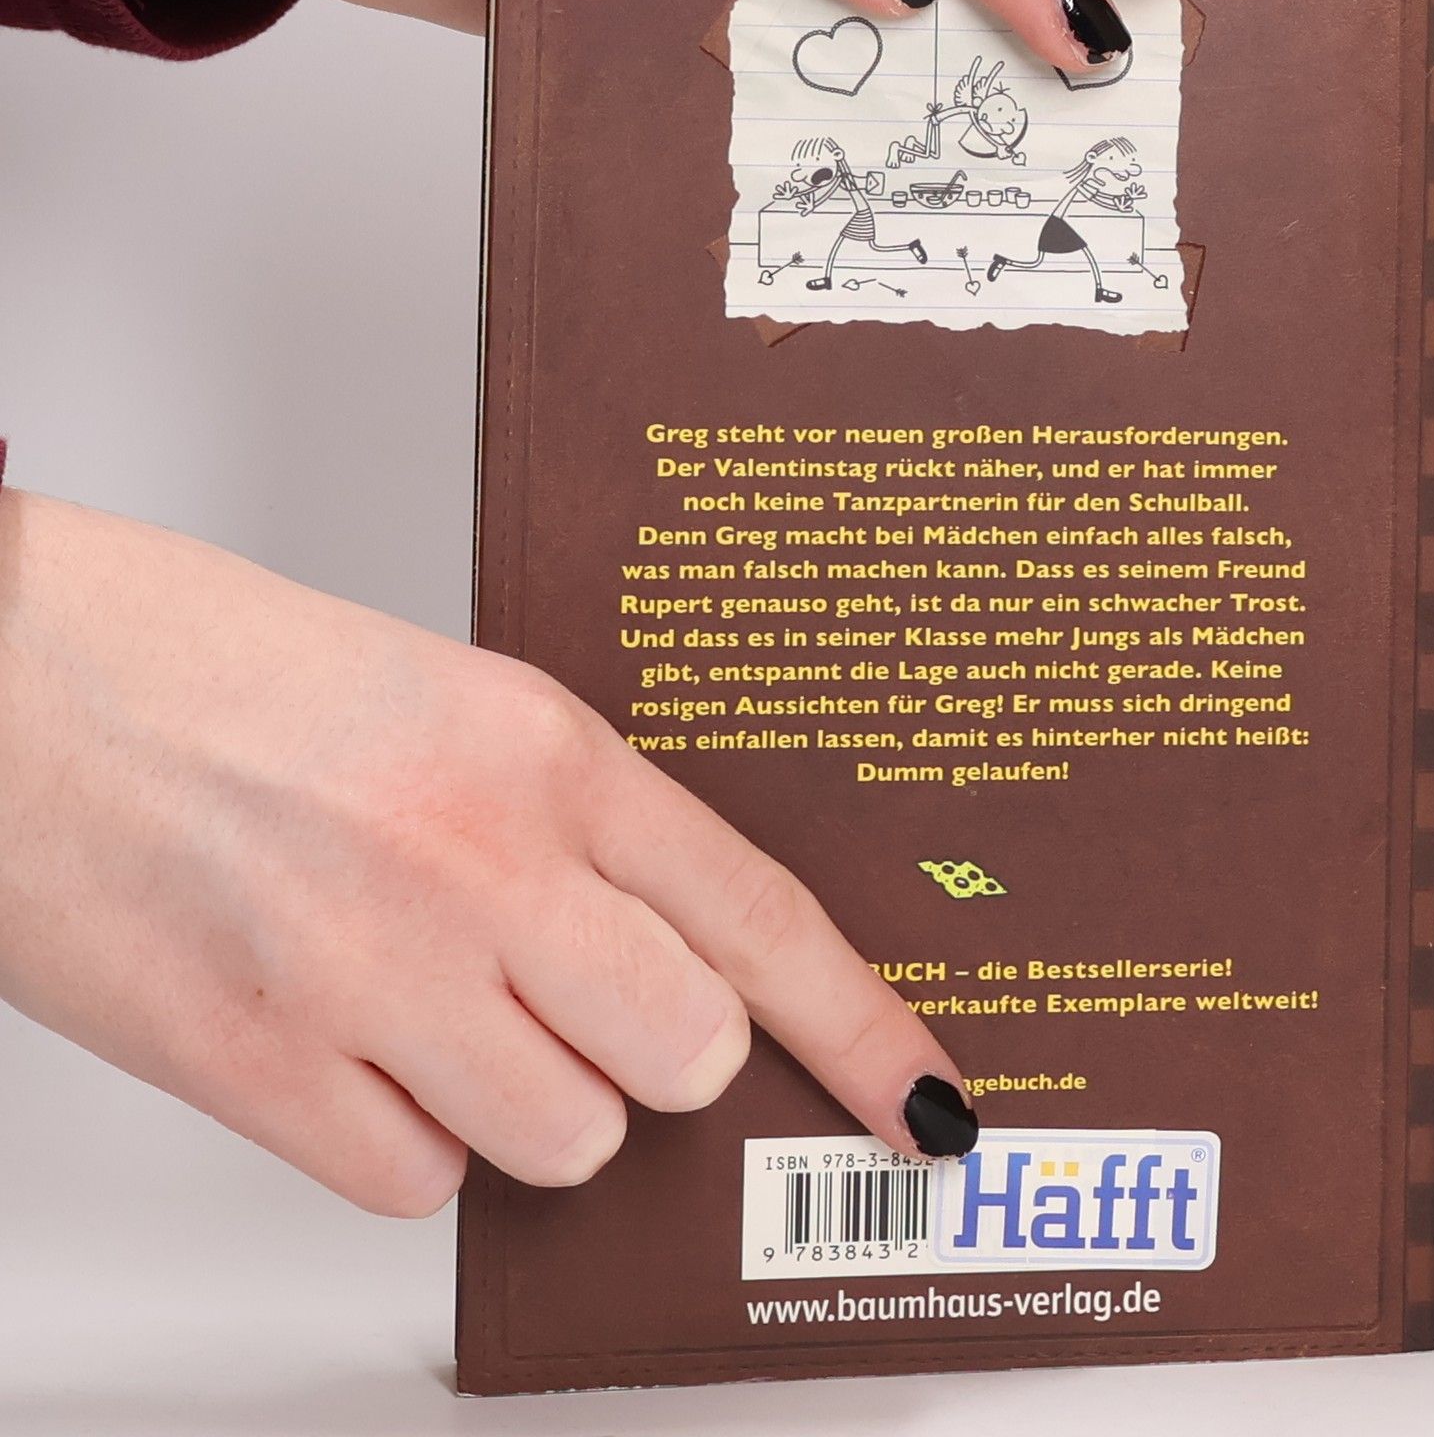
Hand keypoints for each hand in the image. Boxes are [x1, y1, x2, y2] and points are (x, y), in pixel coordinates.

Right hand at [0, 490, 973, 1215]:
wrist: (15, 680)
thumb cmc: (222, 674)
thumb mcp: (450, 704)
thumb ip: (572, 822)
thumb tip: (662, 947)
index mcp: (542, 748)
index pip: (757, 912)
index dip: (859, 1023)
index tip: (918, 1094)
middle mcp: (480, 863)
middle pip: (684, 1052)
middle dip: (653, 1048)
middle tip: (581, 996)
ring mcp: (372, 976)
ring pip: (566, 1137)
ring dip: (525, 1096)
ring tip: (436, 1003)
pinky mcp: (257, 1072)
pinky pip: (417, 1183)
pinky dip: (401, 1137)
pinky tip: (346, 1041)